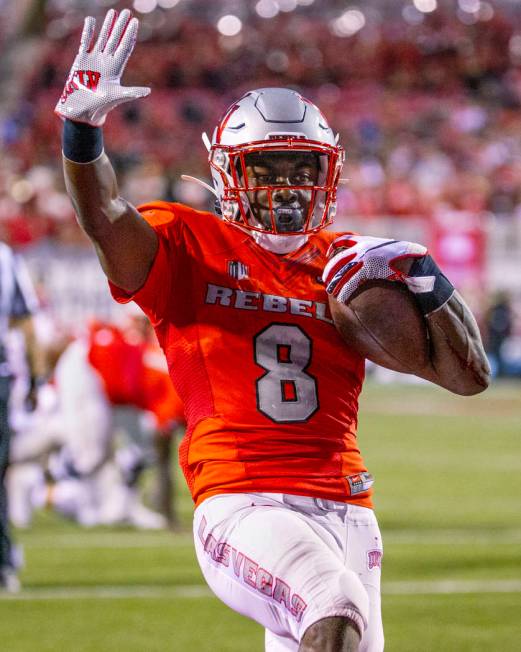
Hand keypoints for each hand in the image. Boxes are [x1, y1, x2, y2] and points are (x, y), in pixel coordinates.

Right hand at [55, 9, 149, 125]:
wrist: (83, 109)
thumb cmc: (101, 106)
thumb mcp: (118, 97)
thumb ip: (132, 92)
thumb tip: (148, 91)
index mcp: (116, 68)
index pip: (125, 47)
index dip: (130, 34)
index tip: (135, 21)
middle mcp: (106, 62)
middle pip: (115, 39)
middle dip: (121, 25)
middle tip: (127, 11)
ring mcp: (94, 59)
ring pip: (102, 38)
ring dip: (107, 25)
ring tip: (113, 12)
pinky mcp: (81, 60)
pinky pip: (85, 42)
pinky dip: (88, 31)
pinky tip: (91, 20)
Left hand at [322, 234, 426, 303]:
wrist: (415, 260)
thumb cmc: (404, 256)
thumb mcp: (387, 248)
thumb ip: (375, 250)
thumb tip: (367, 259)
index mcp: (366, 241)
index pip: (344, 239)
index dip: (333, 246)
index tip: (328, 254)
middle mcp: (363, 247)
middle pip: (338, 259)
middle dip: (330, 270)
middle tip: (325, 280)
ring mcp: (365, 257)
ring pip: (343, 271)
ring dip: (335, 283)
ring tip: (330, 291)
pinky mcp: (369, 268)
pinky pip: (352, 280)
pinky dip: (345, 289)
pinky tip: (341, 297)